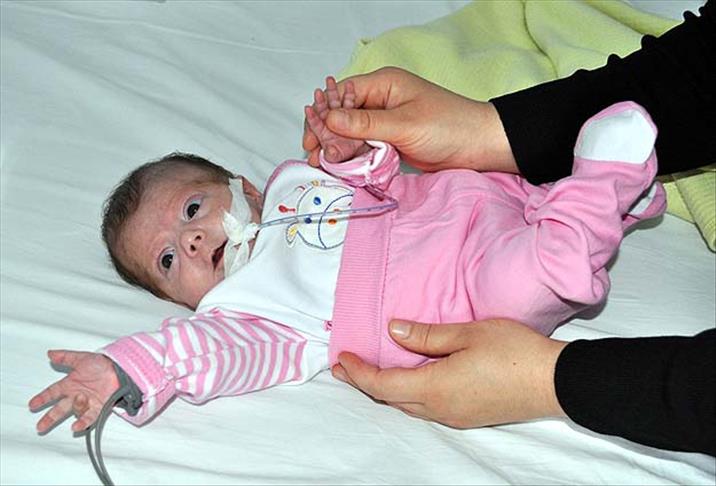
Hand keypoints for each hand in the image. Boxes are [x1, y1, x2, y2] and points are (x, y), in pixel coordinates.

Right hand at [29, 350, 119, 433]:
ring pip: (76, 410)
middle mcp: (77, 395)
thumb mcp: (81, 358)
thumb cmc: (102, 363)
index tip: (32, 404)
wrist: (120, 368)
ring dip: (76, 406)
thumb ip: (65, 357)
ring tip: (80, 397)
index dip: (42, 398)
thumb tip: (50, 354)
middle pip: (60, 408)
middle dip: (50, 417)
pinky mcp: (99, 407)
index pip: (53, 392)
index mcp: (71, 384)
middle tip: (40, 426)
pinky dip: (83, 422)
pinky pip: (90, 417)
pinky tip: (77, 427)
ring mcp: (88, 402)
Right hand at [302, 67, 517, 173]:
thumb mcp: (404, 124)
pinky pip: (363, 147)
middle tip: (315, 156)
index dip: (324, 115)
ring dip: (337, 148)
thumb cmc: (449, 127)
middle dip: (327, 135)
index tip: (313, 139)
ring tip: (324, 164)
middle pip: (342, 115)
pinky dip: (352, 157)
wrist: (479, 147)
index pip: (342, 95)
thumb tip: (329, 119)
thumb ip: (365, 124)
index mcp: (384, 84)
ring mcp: (385, 122)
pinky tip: (342, 167)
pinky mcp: (390, 141)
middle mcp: (381, 100)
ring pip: (351, 133)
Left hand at [331, 319, 566, 427]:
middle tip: (345, 367)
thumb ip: (426, 336)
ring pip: (407, 406)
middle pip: (390, 399)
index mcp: (434, 388)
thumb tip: (393, 332)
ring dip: (385, 390)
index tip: (341, 357)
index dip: (358, 372)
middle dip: (363, 383)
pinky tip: (409, 380)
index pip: (381, 384)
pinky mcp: (468, 416)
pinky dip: (407, 394)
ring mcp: (455, 416)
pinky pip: (426, 409)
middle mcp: (439, 409)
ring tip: (370, 373)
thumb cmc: (513, 352)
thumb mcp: (467, 333)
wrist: (555, 382)